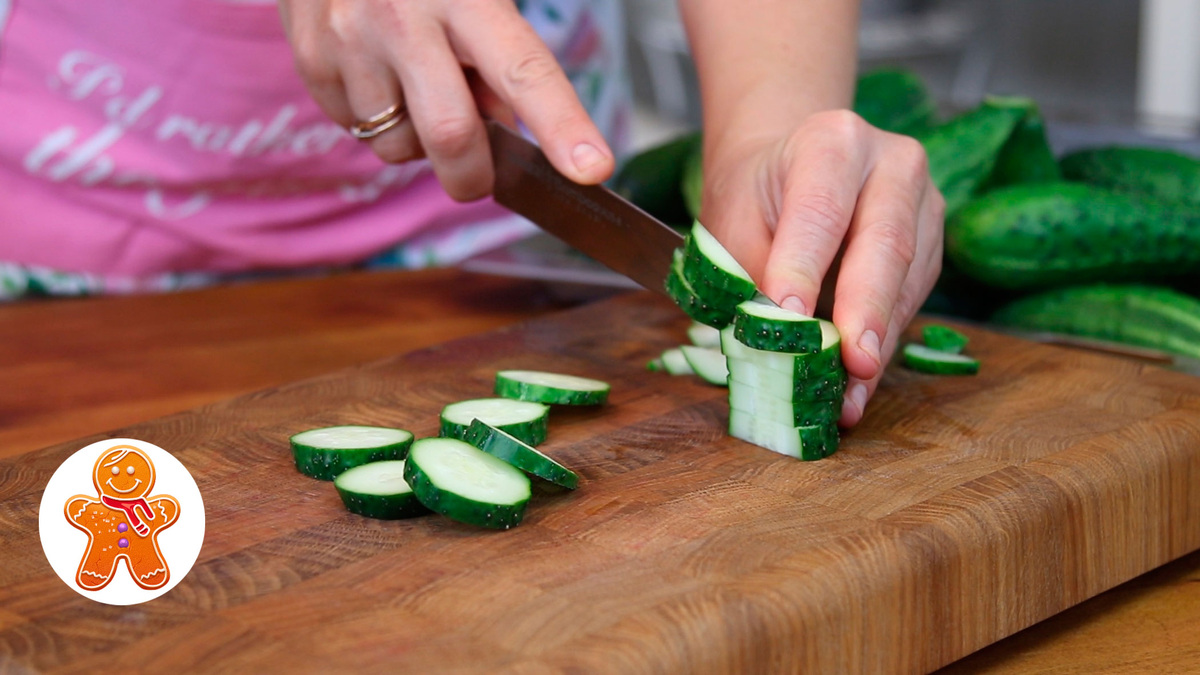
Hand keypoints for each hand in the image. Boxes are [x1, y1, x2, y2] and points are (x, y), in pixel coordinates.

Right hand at [278, 0, 614, 199]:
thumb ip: (499, 59)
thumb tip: (500, 128)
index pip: (524, 70)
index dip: (562, 125)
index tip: (591, 168)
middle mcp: (404, 18)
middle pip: (451, 134)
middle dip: (472, 175)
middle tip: (480, 174)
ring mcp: (350, 41)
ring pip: (397, 145)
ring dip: (417, 142)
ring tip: (414, 87)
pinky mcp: (312, 61)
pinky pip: (357, 131)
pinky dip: (377, 121)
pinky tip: (377, 73)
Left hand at [700, 110, 943, 426]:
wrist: (785, 172)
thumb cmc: (756, 199)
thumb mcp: (733, 224)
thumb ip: (752, 275)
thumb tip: (773, 345)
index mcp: (831, 142)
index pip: (820, 209)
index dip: (805, 266)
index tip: (790, 317)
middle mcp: (890, 162)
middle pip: (884, 242)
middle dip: (865, 311)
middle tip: (852, 364)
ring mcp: (922, 201)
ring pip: (907, 279)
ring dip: (877, 343)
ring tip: (848, 397)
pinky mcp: (932, 243)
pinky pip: (914, 300)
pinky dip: (883, 346)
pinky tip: (858, 387)